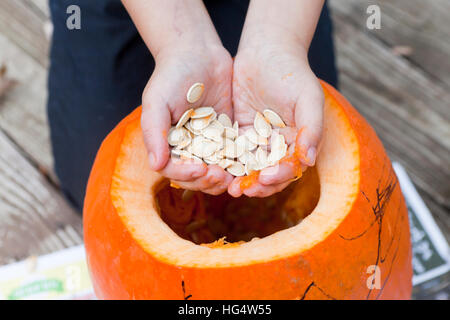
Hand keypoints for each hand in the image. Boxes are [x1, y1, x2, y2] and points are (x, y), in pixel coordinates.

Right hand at [141, 42, 233, 194]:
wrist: (198, 53)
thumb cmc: (171, 75)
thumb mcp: (157, 101)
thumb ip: (154, 132)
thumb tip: (155, 165)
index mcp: (168, 144)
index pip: (173, 170)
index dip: (186, 174)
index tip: (200, 170)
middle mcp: (188, 148)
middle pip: (196, 176)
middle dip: (207, 181)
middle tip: (221, 176)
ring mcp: (209, 143)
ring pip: (216, 171)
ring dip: (224, 178)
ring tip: (235, 176)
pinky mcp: (229, 136)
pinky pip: (235, 155)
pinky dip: (240, 163)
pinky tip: (249, 164)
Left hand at [228, 38, 323, 196]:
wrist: (266, 51)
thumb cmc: (292, 73)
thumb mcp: (307, 98)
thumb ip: (312, 128)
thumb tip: (309, 161)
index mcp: (298, 142)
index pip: (289, 167)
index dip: (279, 176)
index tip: (266, 178)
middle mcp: (278, 146)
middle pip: (268, 173)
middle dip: (257, 184)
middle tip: (241, 190)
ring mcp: (258, 140)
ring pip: (249, 167)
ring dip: (240, 179)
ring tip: (228, 186)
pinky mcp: (239, 133)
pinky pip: (232, 151)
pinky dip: (226, 162)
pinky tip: (215, 168)